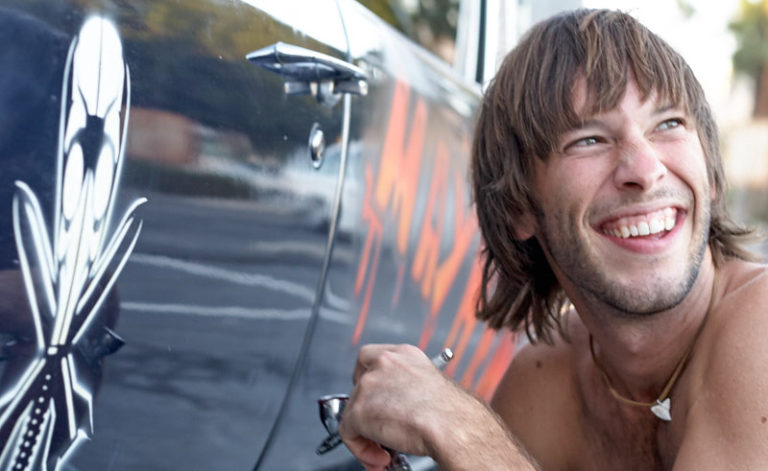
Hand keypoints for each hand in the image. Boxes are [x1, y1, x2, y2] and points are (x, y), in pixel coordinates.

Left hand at [339, 344, 470, 469]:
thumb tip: (395, 407)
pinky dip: (361, 449)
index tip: (372, 398)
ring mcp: (369, 385)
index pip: (369, 357)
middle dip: (368, 414)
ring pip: (353, 413)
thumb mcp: (430, 386)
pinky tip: (380, 458)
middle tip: (380, 433)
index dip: (366, 380)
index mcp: (404, 354)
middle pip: (359, 388)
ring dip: (367, 436)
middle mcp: (384, 364)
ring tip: (385, 453)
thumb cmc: (451, 412)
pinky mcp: (359, 410)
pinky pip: (348, 433)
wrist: (452, 425)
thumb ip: (406, 388)